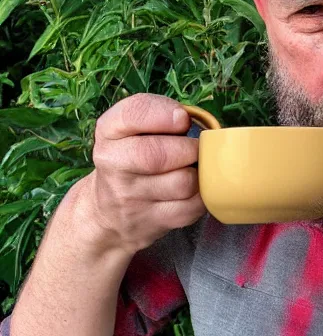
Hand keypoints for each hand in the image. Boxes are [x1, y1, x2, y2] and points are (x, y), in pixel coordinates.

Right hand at [80, 93, 204, 254]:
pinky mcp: (152, 222)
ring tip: (193, 169)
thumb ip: (161, 116)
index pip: (132, 114)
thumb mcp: (133, 129)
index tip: (182, 119)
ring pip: (183, 183)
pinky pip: (192, 206)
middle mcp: (113, 164)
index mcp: (109, 132)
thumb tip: (198, 125)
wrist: (108, 213)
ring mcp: (130, 198)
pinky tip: (193, 190)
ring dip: (198, 174)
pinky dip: (202, 196)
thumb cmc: (134, 158)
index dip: (163, 113)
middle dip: (188, 148)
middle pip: (158, 155)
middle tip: (194, 148)